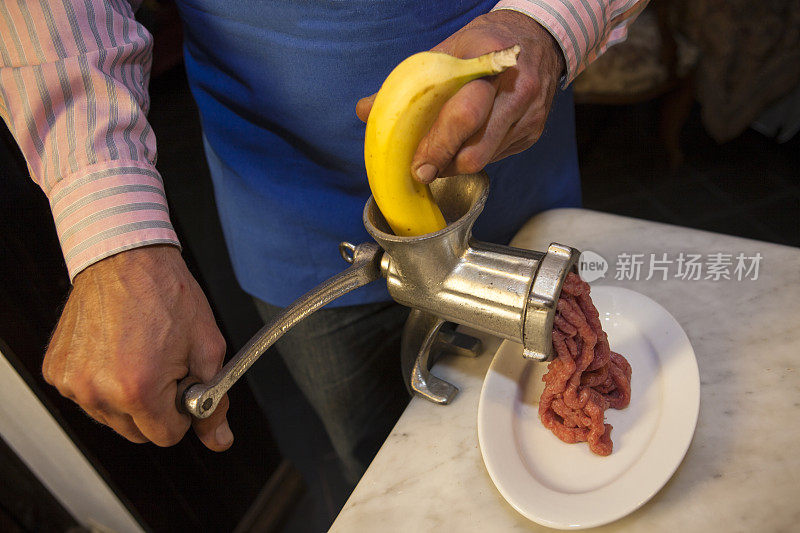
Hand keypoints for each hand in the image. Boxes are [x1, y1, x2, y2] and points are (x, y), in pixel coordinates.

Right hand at [43, 245, 232, 450]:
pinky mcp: (57, 371)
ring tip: (140, 355)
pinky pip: (87, 396)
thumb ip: (214, 402)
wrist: (125, 257)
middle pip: (137, 433)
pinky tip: (115, 351)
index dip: (182, 414)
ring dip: (128, 398)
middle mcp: (99, 392)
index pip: (167, 437)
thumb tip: (220, 440)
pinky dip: (103, 383)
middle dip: (156, 408)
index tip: (183, 385)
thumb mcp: (207, 348)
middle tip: (164, 367)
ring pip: (111, 418)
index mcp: (139, 390)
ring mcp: (73, 383)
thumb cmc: (168, 296)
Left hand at [357, 9, 564, 182]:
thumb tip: (366, 110)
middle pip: (476, 148)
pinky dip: (475, 155)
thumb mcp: (446, 52)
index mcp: (488, 63)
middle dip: (444, 164)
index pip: (462, 114)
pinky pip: (498, 157)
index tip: (417, 165)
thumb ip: (408, 84)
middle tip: (422, 170)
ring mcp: (529, 114)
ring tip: (442, 154)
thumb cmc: (483, 45)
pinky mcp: (534, 132)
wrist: (538, 39)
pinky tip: (468, 142)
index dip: (437, 145)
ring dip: (457, 163)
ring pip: (485, 159)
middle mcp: (516, 90)